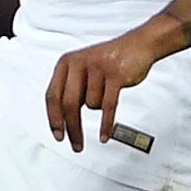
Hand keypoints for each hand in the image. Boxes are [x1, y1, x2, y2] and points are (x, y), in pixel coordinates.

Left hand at [45, 29, 160, 150]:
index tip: (58, 135)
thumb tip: (61, 119)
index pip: (52, 96)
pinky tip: (104, 135)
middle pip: (69, 104)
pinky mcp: (115, 75)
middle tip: (76, 144)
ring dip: (100, 106)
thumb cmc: (109, 60)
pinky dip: (106, 124)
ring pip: (91, 104)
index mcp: (66, 63)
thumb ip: (71, 89)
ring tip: (106, 93)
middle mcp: (79, 64)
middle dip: (72, 129)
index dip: (54, 119)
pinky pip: (108, 106)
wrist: (138, 45)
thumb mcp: (82, 69)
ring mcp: (97, 68)